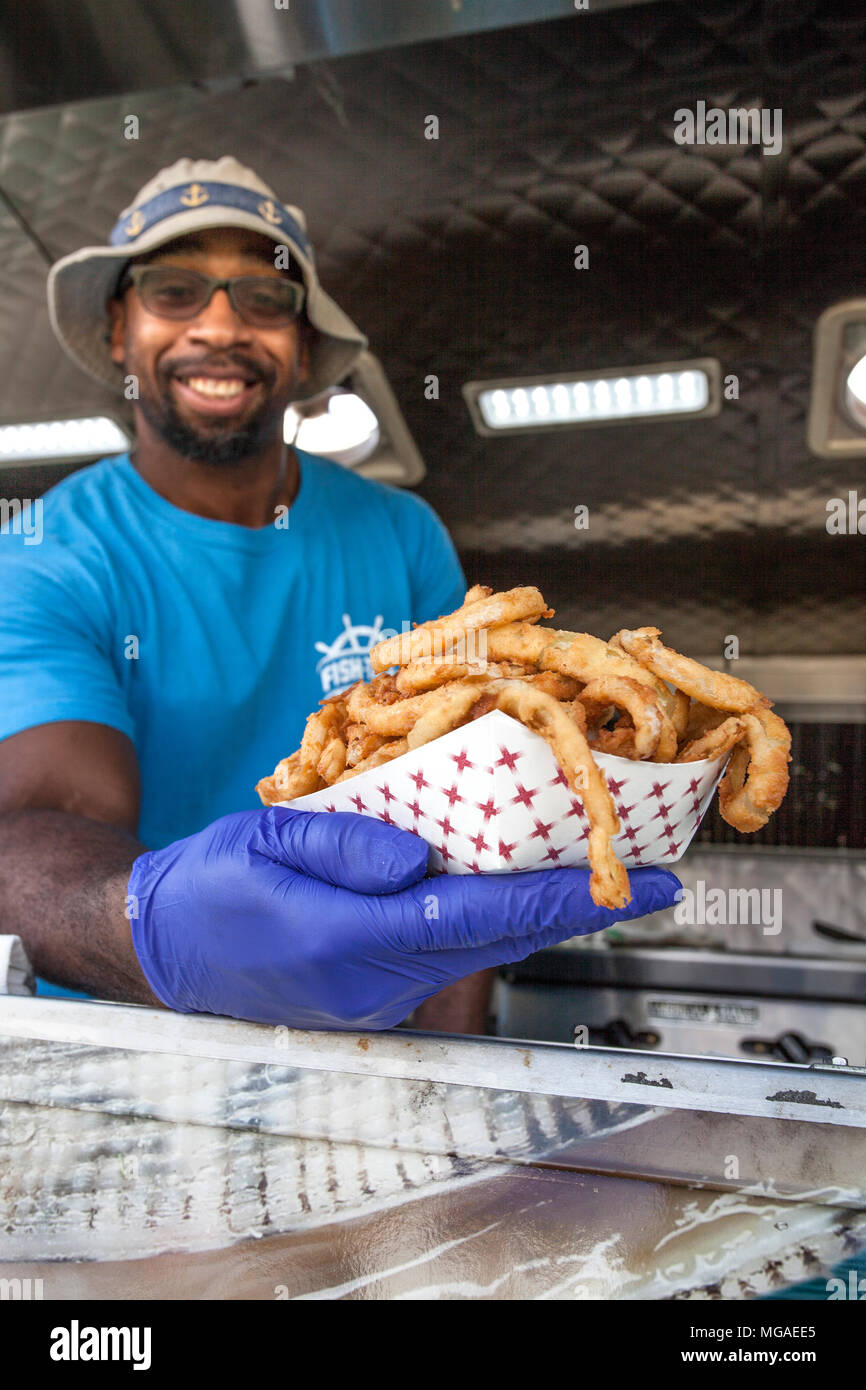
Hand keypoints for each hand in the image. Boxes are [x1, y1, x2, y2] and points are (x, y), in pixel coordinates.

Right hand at [128, 807, 680, 1029]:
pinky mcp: (377, 995)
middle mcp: (377, 983)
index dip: (560, 896)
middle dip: (583, 909)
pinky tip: (525, 889)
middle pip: (502, 942)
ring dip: (549, 914)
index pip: (477, 916)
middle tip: (656, 878)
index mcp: (348, 941)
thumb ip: (345, 845)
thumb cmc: (210, 886)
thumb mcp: (264, 843)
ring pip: (485, 951)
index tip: (630, 881)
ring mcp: (380, 999)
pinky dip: (502, 921)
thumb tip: (422, 854)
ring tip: (605, 874)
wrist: (163, 947)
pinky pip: (457, 956)